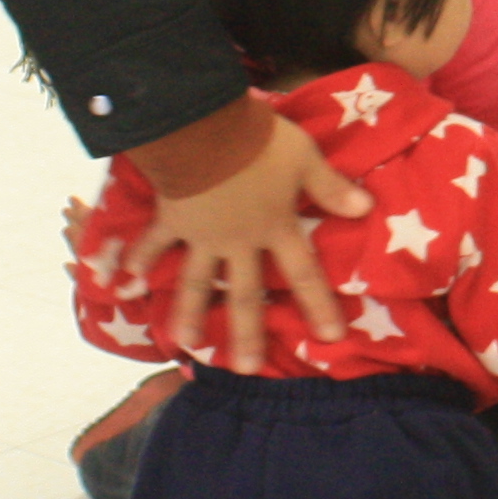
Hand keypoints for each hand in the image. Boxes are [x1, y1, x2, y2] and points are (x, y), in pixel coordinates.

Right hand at [138, 118, 371, 373]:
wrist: (204, 129)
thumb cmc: (260, 141)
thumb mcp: (305, 159)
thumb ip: (331, 187)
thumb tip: (368, 208)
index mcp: (274, 227)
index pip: (304, 273)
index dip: (319, 304)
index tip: (331, 336)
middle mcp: (238, 242)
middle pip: (244, 294)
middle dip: (248, 333)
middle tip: (247, 369)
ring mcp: (201, 235)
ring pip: (196, 282)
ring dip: (190, 313)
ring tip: (185, 342)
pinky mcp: (172, 219)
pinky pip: (154, 244)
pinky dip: (141, 260)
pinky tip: (129, 281)